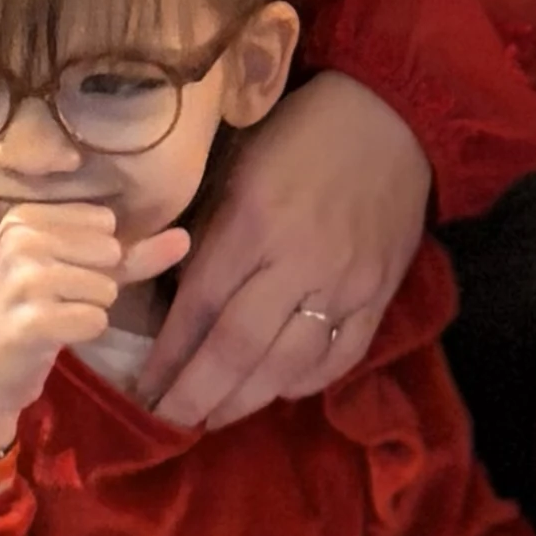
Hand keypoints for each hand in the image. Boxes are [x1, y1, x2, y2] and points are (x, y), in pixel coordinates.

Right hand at [0, 201, 190, 451]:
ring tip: (50, 317)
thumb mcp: (77, 273)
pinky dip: (83, 332)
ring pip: (104, 288)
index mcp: (24, 217)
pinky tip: (51, 336)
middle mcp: (19, 240)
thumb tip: (184, 237)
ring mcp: (21, 280)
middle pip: (107, 254)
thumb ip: (132, 254)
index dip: (95, 258)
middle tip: (54, 301)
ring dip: (88, 310)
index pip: (104, 225)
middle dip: (94, 285)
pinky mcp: (30, 321)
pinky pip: (95, 319)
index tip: (57, 274)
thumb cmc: (30, 311)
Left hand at [145, 69, 435, 436]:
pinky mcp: (381, 294)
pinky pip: (340, 356)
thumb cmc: (300, 135)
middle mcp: (298, 261)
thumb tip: (177, 300)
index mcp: (253, 223)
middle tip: (171, 420)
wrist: (392, 116)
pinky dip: (305, 382)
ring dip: (246, 400)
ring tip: (215, 417)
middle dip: (198, 393)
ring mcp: (345, 284)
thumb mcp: (237, 168)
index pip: (199, 306)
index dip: (168, 355)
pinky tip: (278, 390)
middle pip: (239, 348)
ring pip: (288, 364)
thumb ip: (210, 235)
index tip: (144, 387)